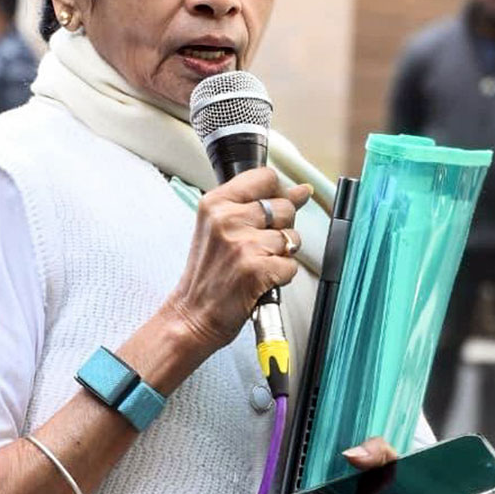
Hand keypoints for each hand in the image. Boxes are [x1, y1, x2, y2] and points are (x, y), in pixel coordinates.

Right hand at [164, 167, 311, 355]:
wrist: (192, 315)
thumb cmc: (207, 274)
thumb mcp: (220, 228)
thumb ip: (258, 204)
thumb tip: (301, 191)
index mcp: (215, 203)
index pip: (266, 177)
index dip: (278, 194)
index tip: (272, 210)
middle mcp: (227, 219)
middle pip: (285, 207)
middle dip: (282, 229)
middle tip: (257, 247)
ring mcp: (242, 244)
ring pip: (292, 238)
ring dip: (282, 255)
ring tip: (256, 264)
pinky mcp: (256, 269)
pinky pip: (291, 265)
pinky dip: (281, 276)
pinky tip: (260, 280)